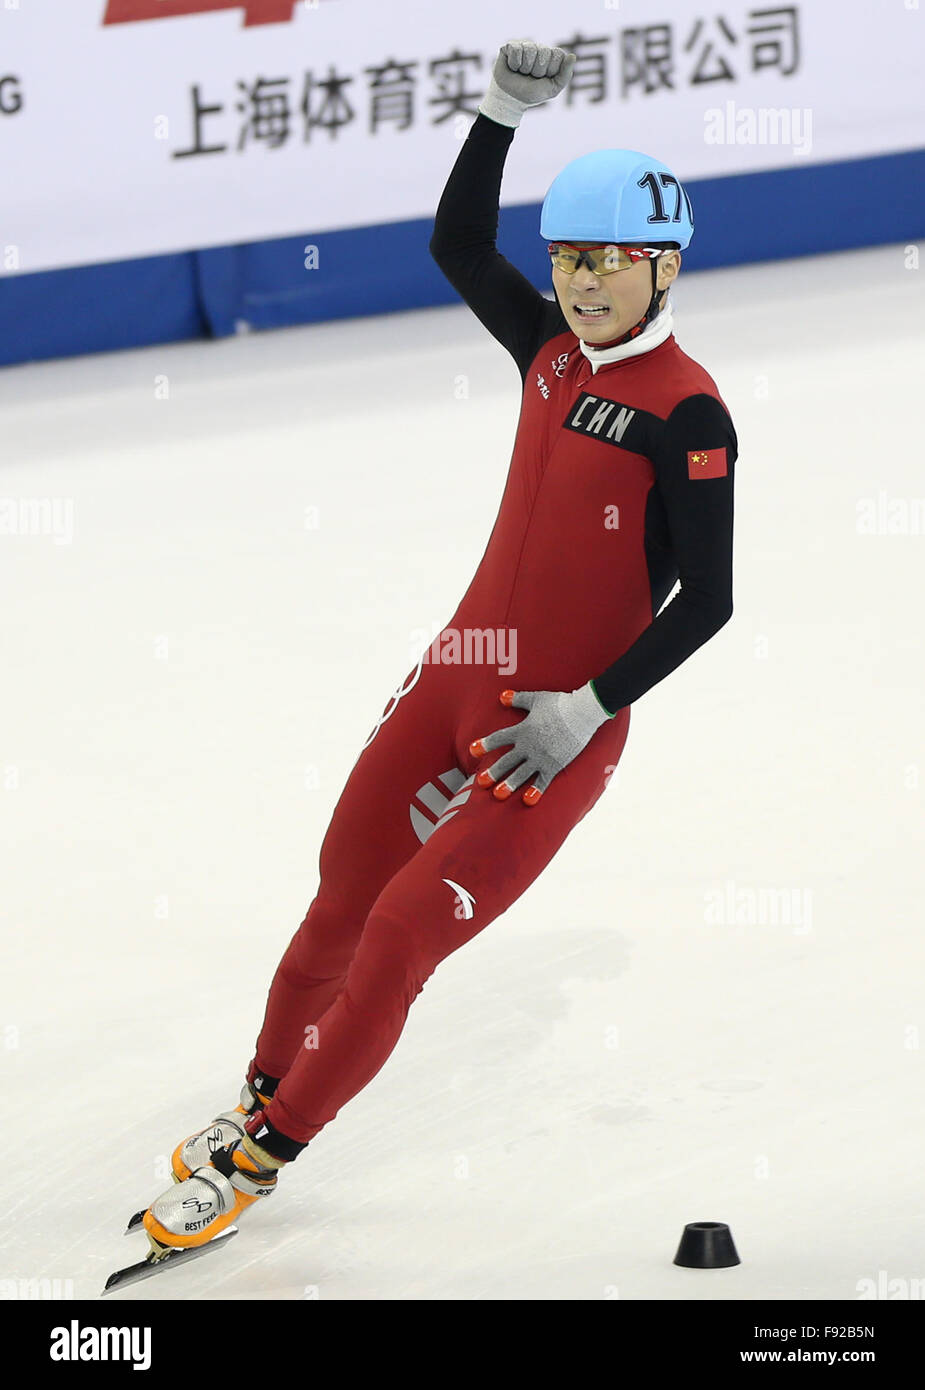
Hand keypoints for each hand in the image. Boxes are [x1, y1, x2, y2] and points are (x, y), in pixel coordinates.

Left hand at [469, 684, 610, 804]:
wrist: (582, 714)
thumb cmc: (559, 703)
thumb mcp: (536, 699)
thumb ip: (517, 699)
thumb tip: (501, 696)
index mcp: (522, 730)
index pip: (498, 738)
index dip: (485, 744)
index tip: (473, 750)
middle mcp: (529, 746)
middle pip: (506, 761)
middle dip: (493, 772)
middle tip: (481, 782)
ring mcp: (541, 757)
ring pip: (521, 774)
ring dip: (509, 784)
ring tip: (498, 795)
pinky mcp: (555, 765)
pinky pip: (543, 781)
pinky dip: (536, 791)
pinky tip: (527, 801)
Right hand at [478, 40, 576, 128]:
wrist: (510, 99)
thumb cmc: (532, 94)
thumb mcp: (552, 89)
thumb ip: (565, 75)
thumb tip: (573, 55)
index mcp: (551, 57)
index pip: (557, 53)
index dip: (551, 69)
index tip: (544, 79)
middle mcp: (539, 49)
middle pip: (544, 51)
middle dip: (537, 70)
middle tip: (531, 77)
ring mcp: (525, 46)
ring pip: (530, 49)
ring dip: (525, 67)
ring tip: (521, 73)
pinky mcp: (511, 46)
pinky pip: (516, 49)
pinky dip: (514, 63)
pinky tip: (513, 68)